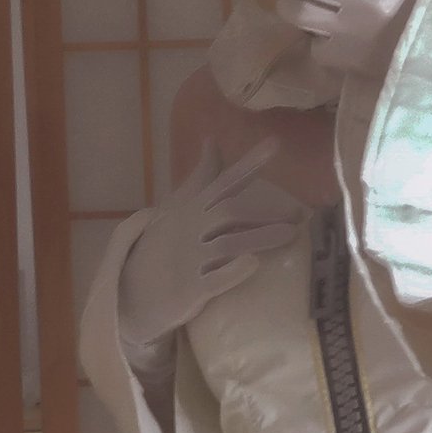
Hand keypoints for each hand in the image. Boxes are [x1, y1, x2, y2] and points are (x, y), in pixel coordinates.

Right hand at [118, 139, 302, 356]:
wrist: (131, 290)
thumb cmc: (161, 246)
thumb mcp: (177, 208)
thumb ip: (199, 178)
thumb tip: (212, 141)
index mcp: (190, 209)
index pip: (222, 182)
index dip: (248, 164)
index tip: (275, 144)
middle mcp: (190, 229)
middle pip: (230, 211)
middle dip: (266, 211)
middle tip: (299, 214)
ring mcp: (189, 259)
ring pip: (227, 243)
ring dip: (260, 237)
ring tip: (290, 235)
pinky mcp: (189, 289)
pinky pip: (213, 280)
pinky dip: (233, 272)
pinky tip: (254, 264)